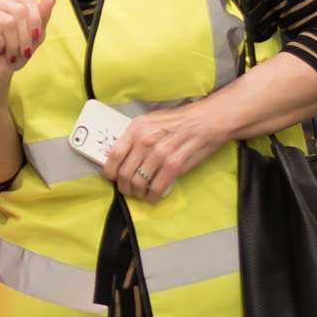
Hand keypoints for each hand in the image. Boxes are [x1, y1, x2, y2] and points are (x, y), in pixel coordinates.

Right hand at [0, 0, 57, 84]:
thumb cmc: (15, 54)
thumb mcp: (35, 36)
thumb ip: (42, 16)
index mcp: (11, 2)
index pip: (28, 0)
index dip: (35, 20)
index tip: (36, 38)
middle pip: (19, 11)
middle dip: (25, 36)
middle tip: (23, 51)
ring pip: (7, 22)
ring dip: (13, 43)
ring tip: (10, 53)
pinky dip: (0, 43)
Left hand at [104, 104, 227, 200]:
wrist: (206, 120)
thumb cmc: (179, 121)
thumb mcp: (151, 121)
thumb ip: (135, 136)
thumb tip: (121, 154)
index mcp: (137, 128)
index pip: (114, 154)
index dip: (110, 171)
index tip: (112, 177)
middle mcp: (145, 140)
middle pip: (124, 172)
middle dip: (124, 186)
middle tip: (128, 189)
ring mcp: (160, 153)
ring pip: (138, 182)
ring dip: (137, 193)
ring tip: (141, 193)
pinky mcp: (174, 165)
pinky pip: (156, 187)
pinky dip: (152, 196)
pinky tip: (153, 196)